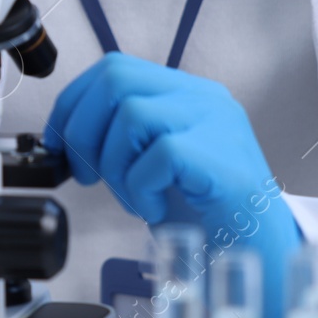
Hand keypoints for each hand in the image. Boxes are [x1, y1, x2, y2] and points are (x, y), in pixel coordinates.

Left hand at [44, 53, 300, 317]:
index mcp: (185, 93)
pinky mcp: (220, 158)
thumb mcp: (154, 160)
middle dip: (82, 129)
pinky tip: (154, 208)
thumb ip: (121, 136)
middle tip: (87, 174)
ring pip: (131, 114)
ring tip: (133, 197)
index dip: (74, 103)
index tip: (58, 142)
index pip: (115, 68)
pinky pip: (158, 155)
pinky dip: (141, 187)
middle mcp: (203, 98)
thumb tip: (64, 138)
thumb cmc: (203, 210)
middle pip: (117, 79)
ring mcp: (216, 123)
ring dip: (114, 164)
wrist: (258, 250)